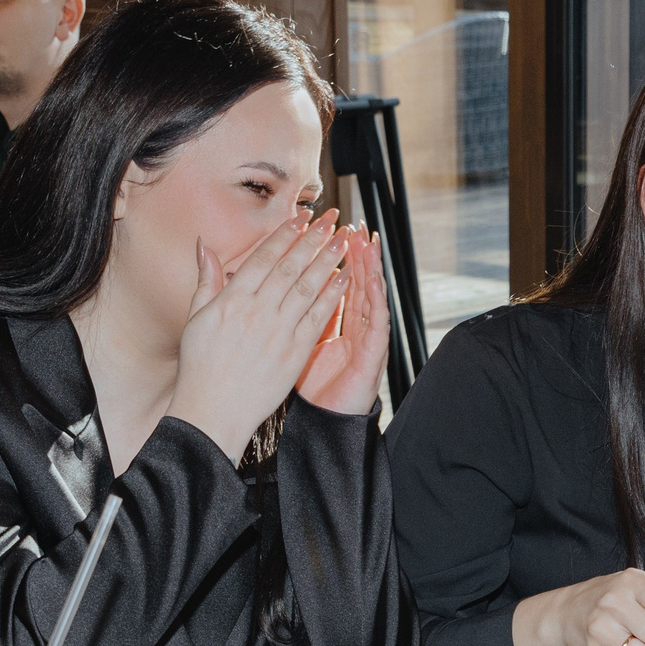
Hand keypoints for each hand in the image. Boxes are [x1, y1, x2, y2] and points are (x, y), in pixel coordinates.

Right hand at [164, 211, 349, 458]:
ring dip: (328, 260)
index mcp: (231, 301)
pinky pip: (317, 318)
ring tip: (343, 240)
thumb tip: (204, 245)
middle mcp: (256, 312)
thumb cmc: (201, 366)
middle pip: (290, 266)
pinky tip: (344, 278)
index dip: (285, 234)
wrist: (213, 411)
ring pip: (307, 288)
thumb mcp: (196, 319)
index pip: (264, 258)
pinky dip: (332, 296)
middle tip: (331, 218)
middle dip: (313, 238)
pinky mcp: (294, 353)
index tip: (302, 216)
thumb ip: (206, 280)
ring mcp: (277, 332)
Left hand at [296, 227, 387, 414]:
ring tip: (366, 242)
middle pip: (354, 282)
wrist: (326, 420)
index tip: (323, 229)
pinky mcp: (373, 354)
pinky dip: (376, 300)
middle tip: (350, 225)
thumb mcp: (294, 343)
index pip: (331, 280)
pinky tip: (373, 280)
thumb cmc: (311, 386)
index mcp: (332, 321)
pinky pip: (376, 323)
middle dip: (352, 253)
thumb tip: (268, 289)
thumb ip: (288, 314)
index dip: (328, 256)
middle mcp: (353, 325)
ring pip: (369, 296)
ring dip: (369, 268)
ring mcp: (365, 338)